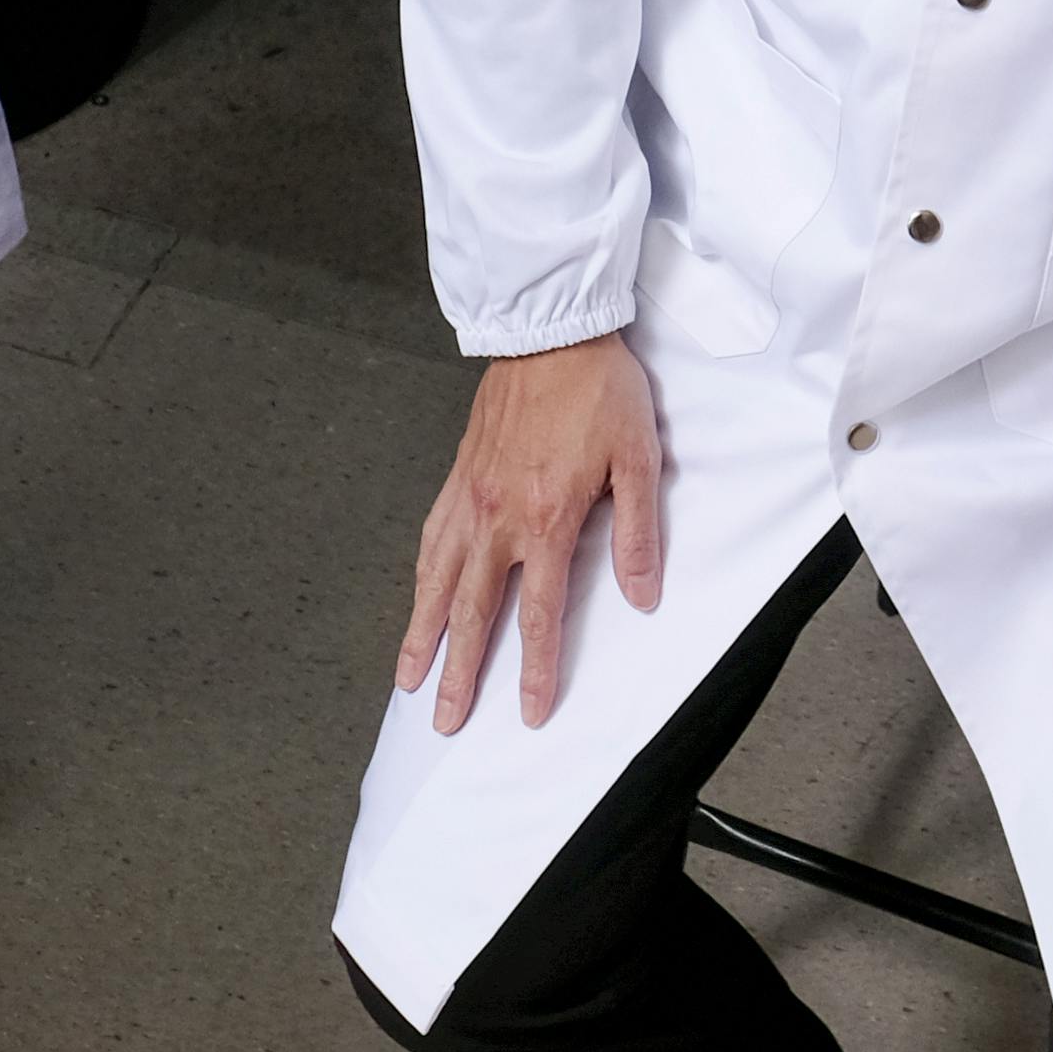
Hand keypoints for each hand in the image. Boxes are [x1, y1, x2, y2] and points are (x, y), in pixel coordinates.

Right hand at [399, 331, 664, 733]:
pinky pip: (431, 537)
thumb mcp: (638, 459)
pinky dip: (421, 577)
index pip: (540, 615)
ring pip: (439, 581)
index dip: (535, 670)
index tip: (530, 712)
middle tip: (445, 720)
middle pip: (473, 613)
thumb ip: (638, 534)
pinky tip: (419, 595)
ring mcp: (472, 497)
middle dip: (459, 673)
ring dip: (424, 634)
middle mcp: (498, 517)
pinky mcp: (460, 475)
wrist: (551, 331)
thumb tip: (643, 596)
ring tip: (410, 678)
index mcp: (545, 519)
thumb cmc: (598, 389)